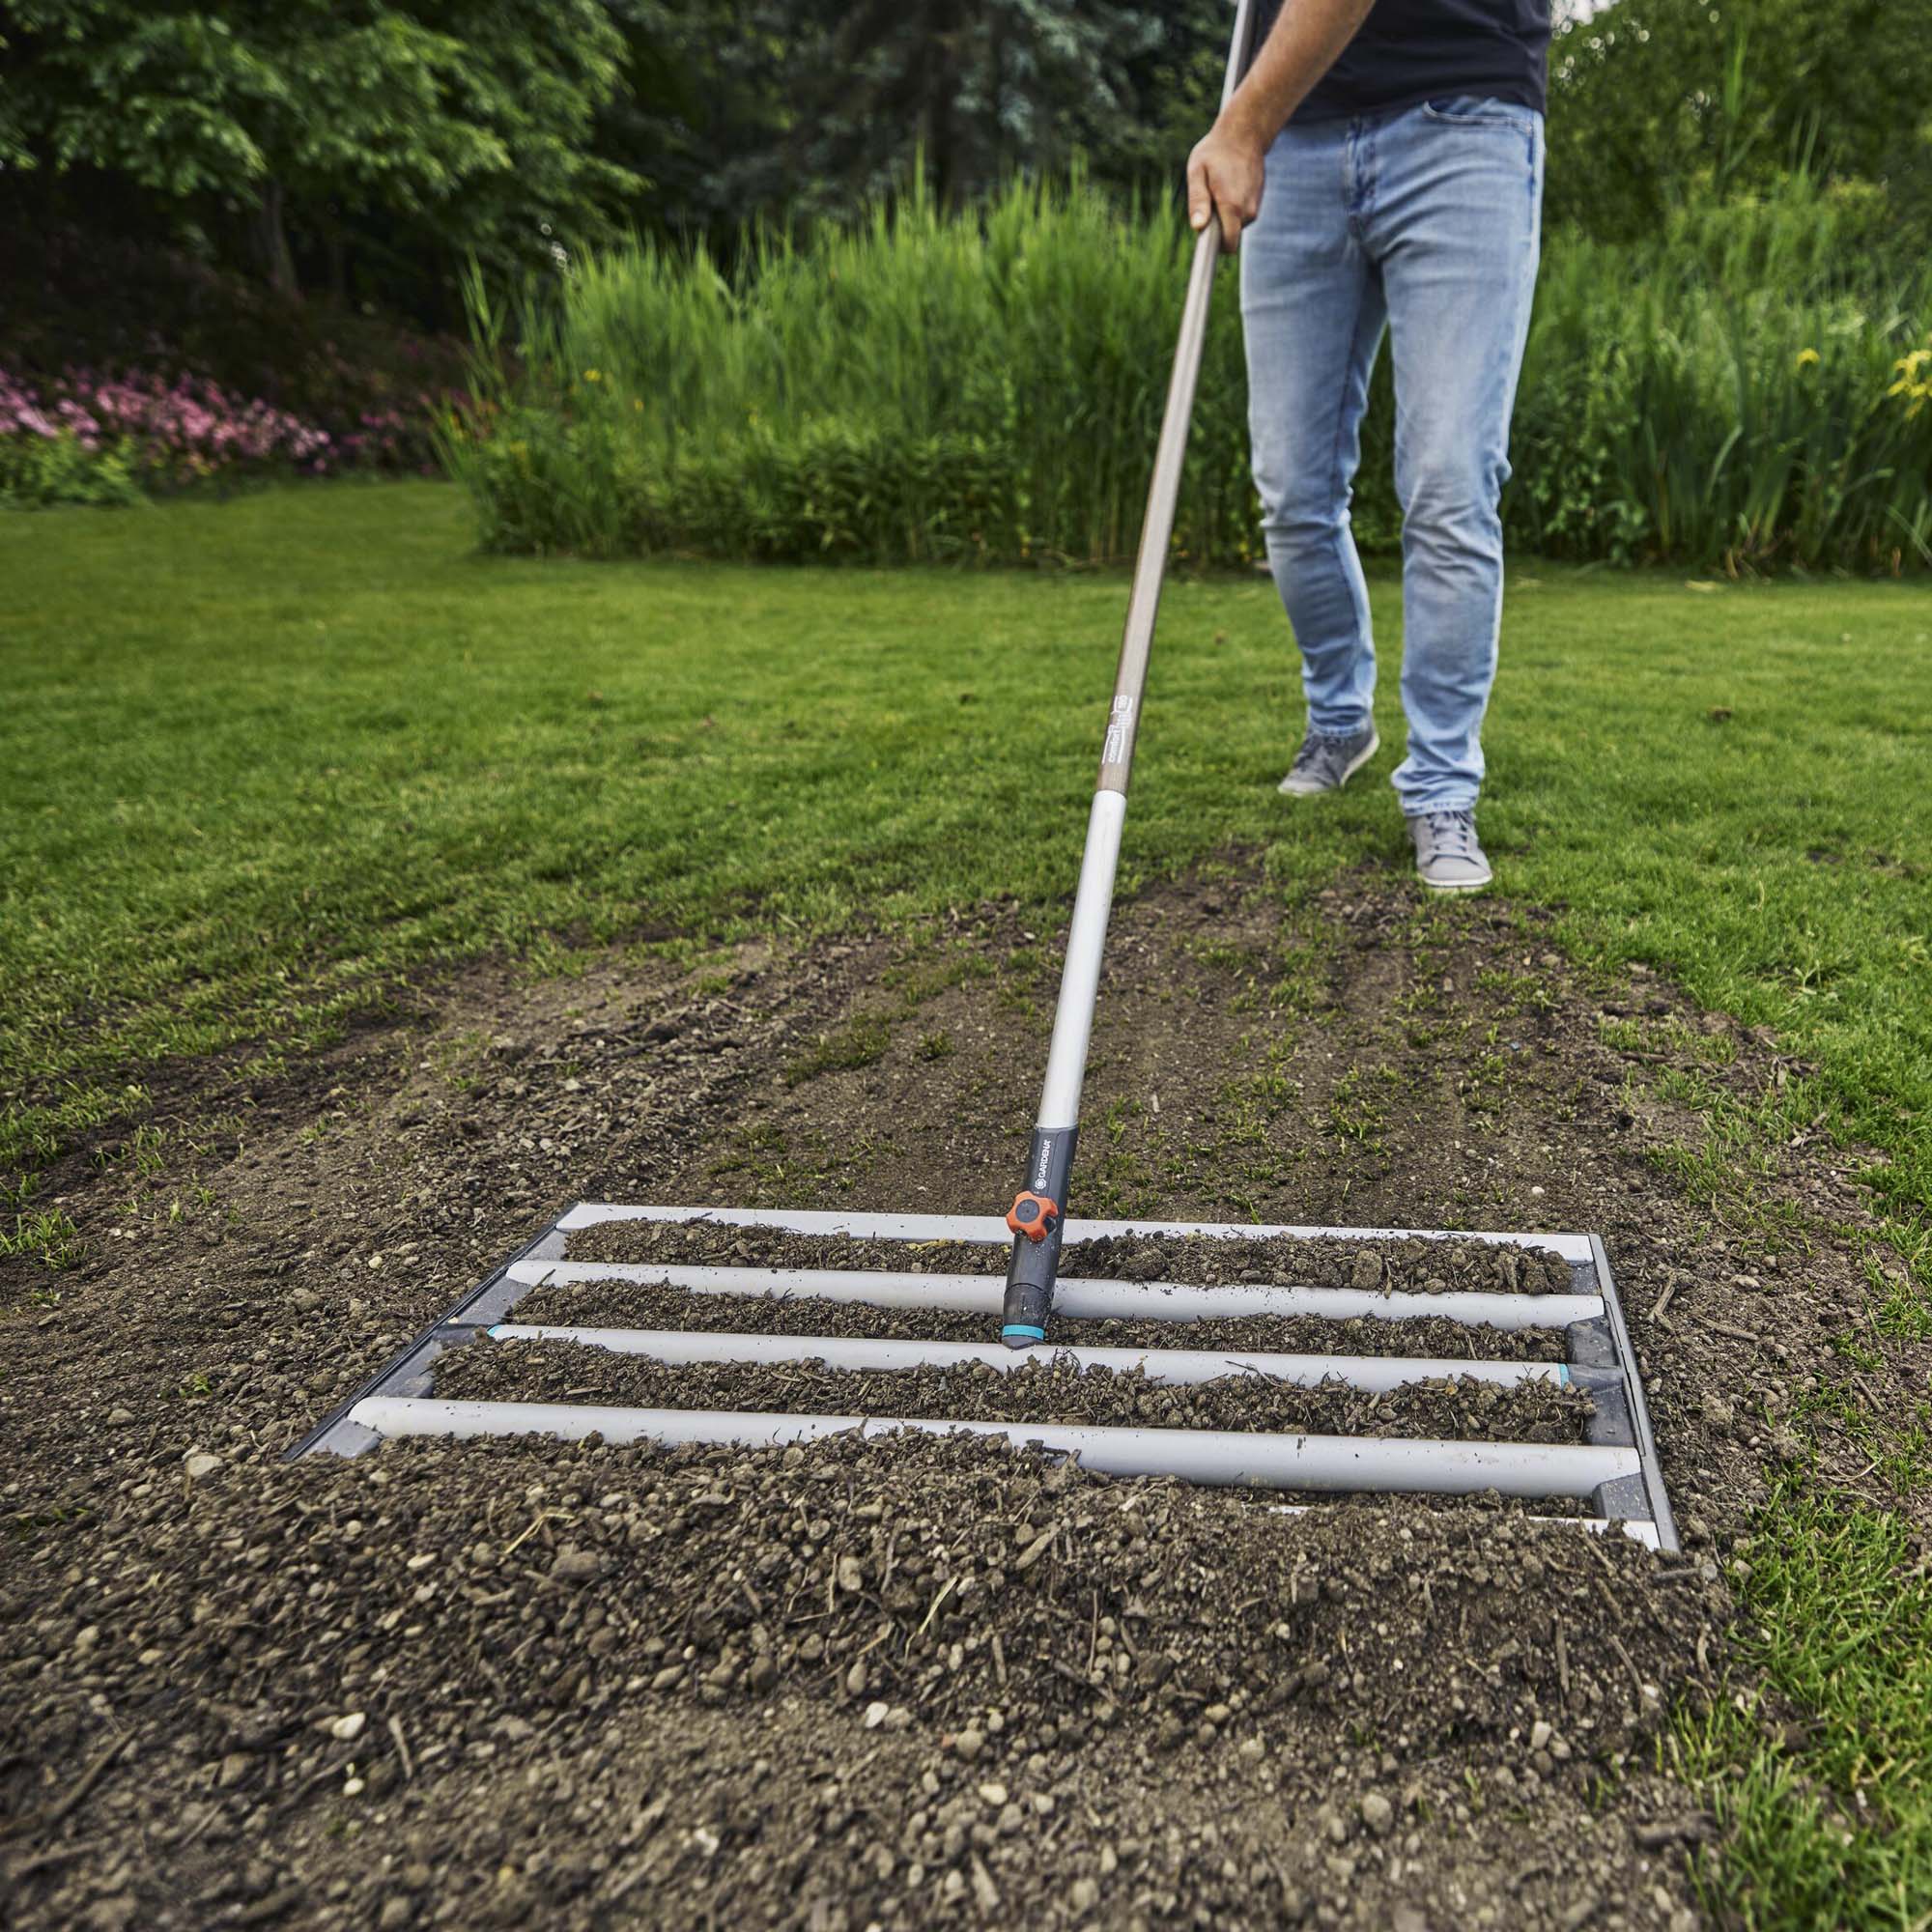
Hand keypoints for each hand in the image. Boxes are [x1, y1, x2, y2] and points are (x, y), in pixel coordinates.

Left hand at [1186, 116, 1265, 252]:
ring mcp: (1255, 206)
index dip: (1216, 250)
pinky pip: (1240, 215)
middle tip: (1207, 201)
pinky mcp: (1257, 202)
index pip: (1228, 246)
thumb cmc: (1215, 152)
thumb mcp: (1197, 172)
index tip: (1204, 247)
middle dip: (1217, 228)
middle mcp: (1248, 211)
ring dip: (1224, 215)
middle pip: (1229, 237)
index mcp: (1232, 207)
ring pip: (1235, 225)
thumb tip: (1198, 227)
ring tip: (1218, 189)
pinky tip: (1228, 186)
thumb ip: (1198, 200)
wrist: (1244, 133)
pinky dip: (1232, 207)